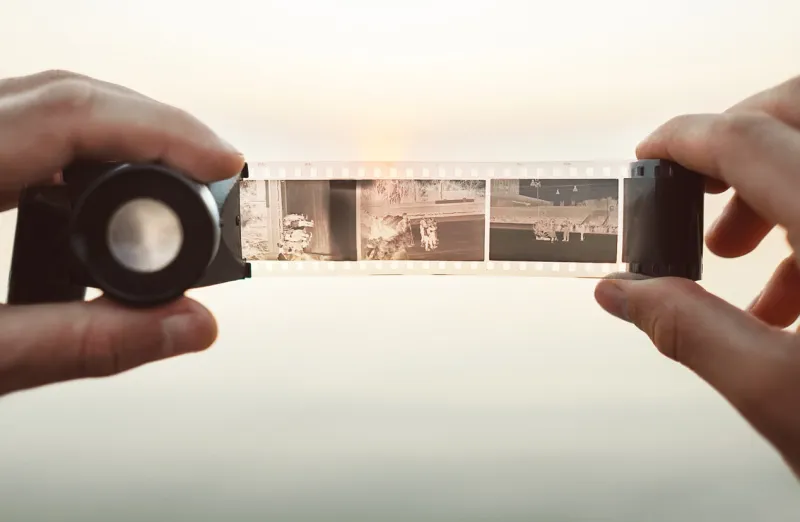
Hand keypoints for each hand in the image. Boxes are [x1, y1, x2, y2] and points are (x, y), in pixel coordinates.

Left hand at [0, 70, 243, 396]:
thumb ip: (84, 343)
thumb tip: (187, 326)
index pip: (70, 115)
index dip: (163, 131)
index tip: (221, 162)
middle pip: (65, 94)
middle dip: (155, 126)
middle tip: (212, 171)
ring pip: (43, 102)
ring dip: (121, 132)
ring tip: (174, 176)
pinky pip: (21, 125)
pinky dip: (81, 146)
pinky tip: (106, 183)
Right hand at [595, 74, 799, 476]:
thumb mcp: (780, 395)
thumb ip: (690, 331)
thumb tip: (625, 293)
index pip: (748, 142)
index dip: (684, 140)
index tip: (651, 157)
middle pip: (797, 113)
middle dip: (738, 138)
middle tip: (702, 188)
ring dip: (773, 186)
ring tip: (741, 254)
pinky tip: (793, 289)